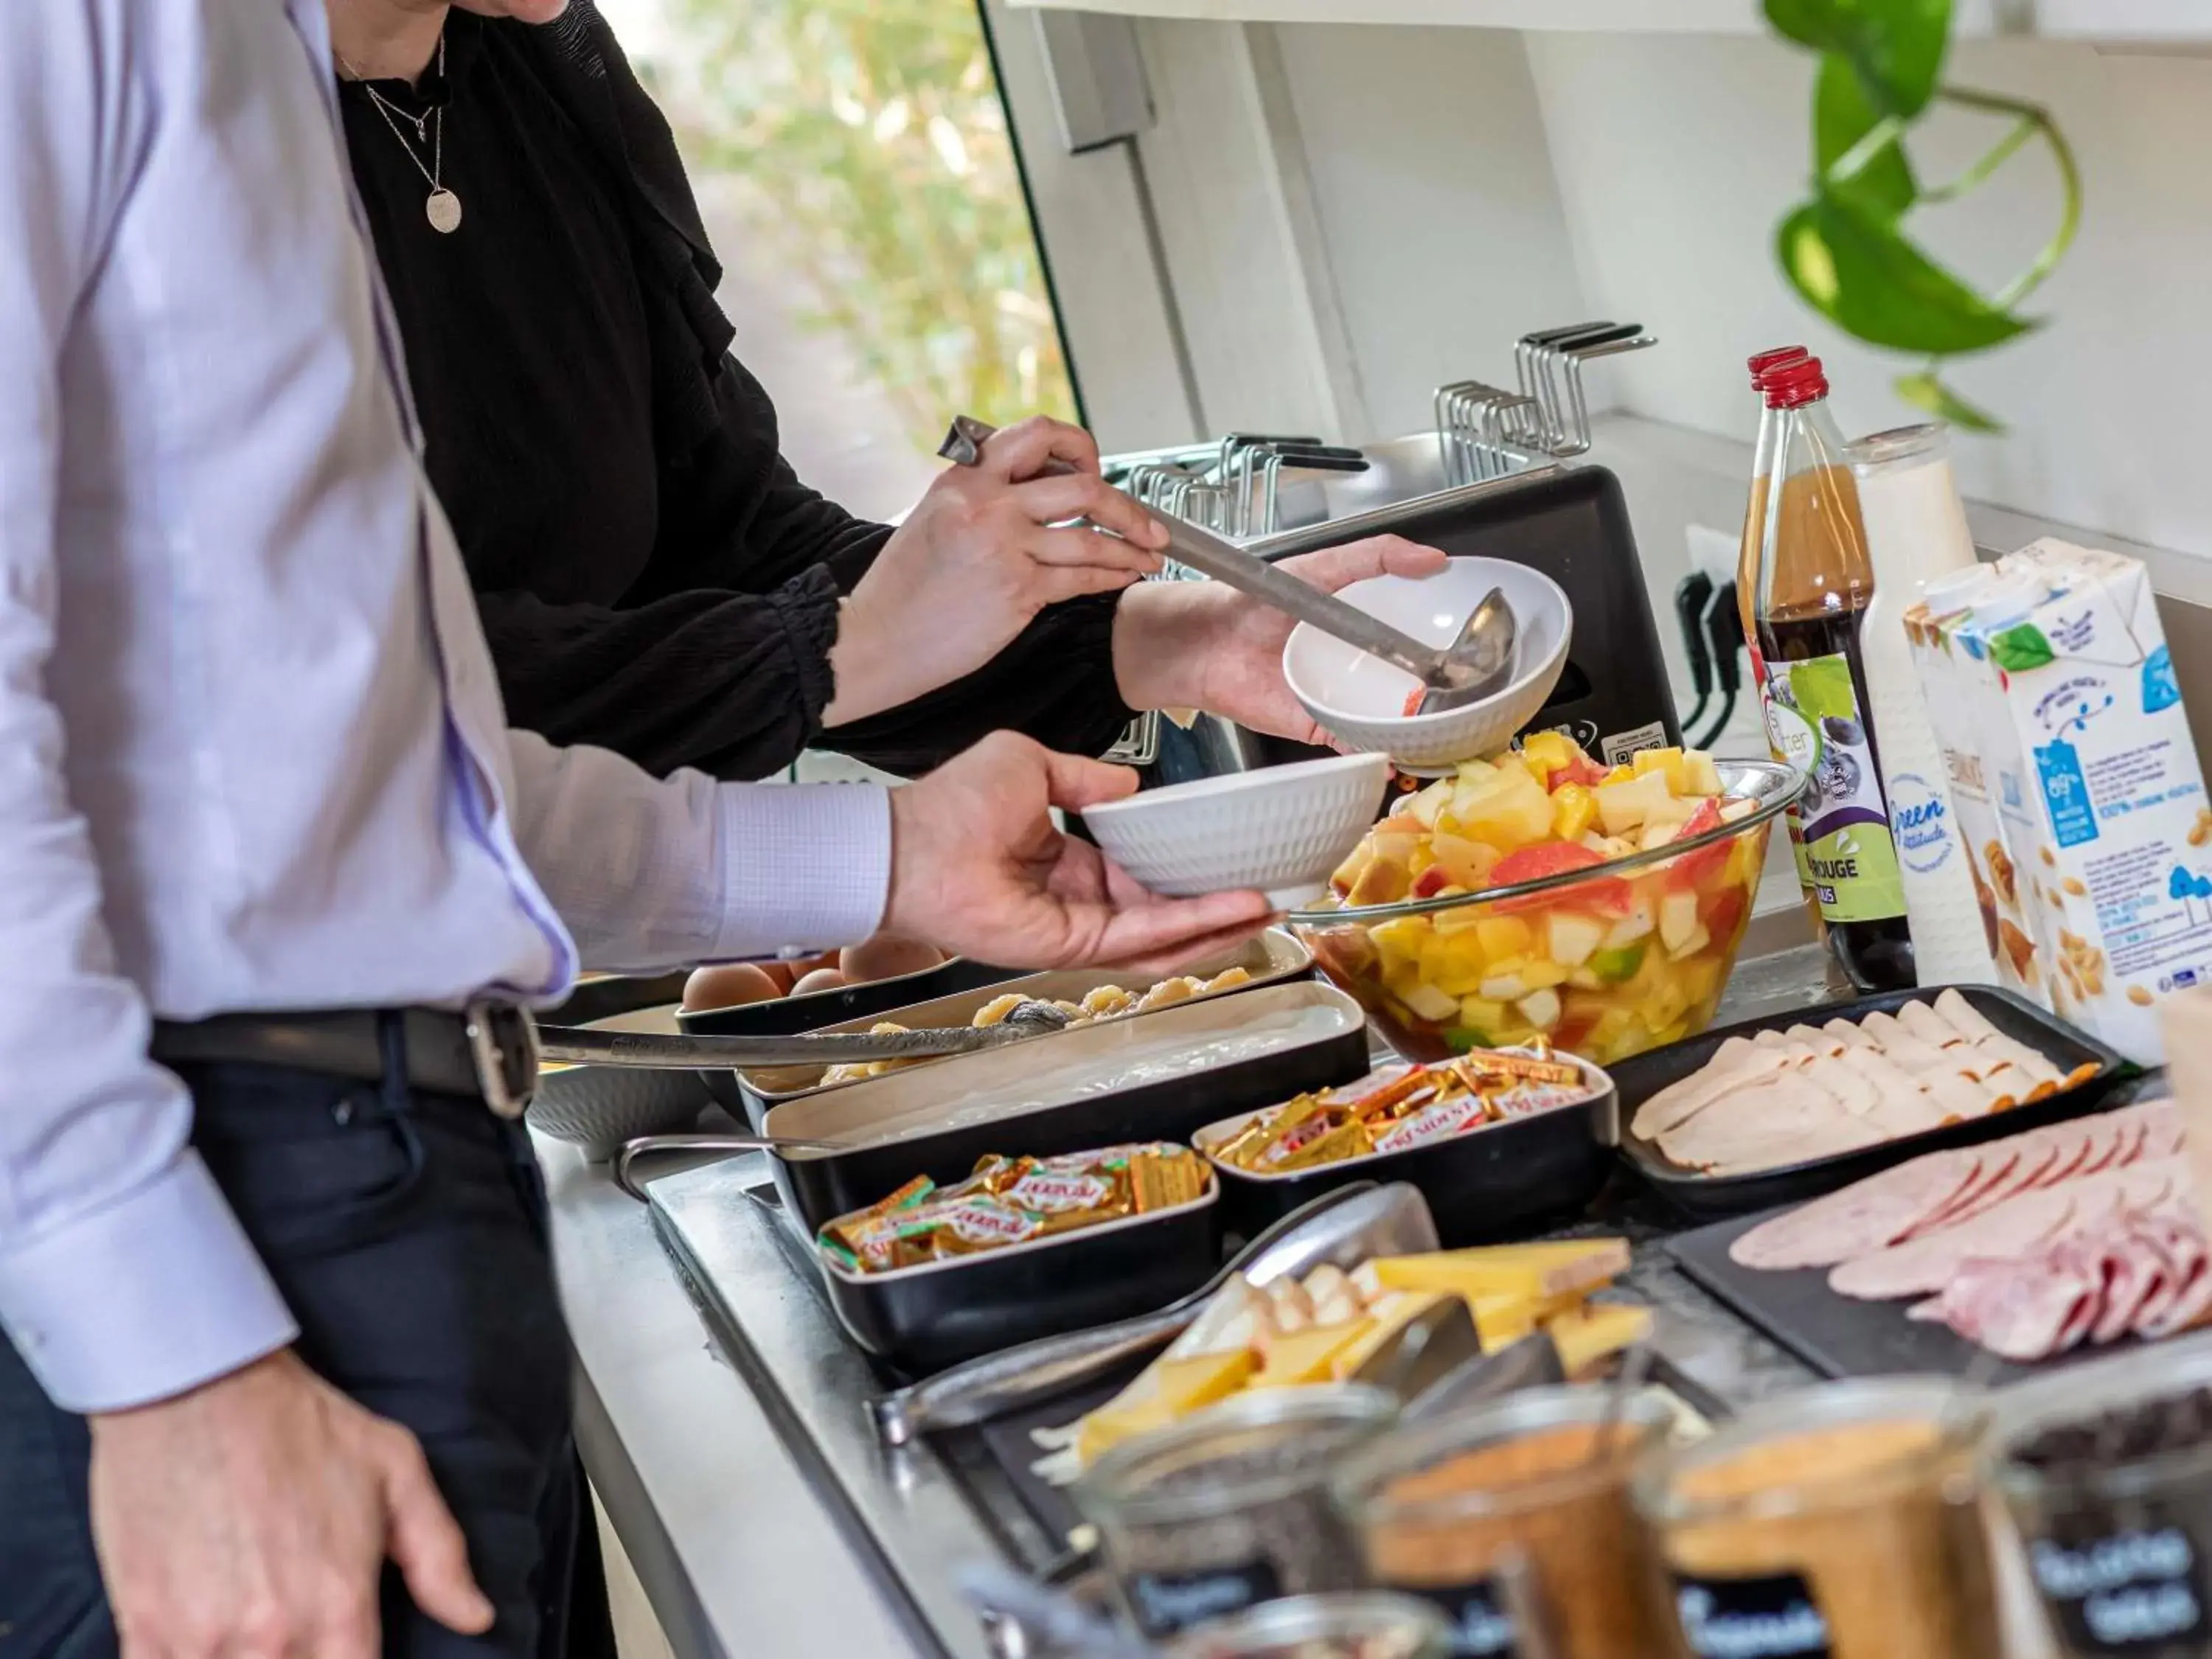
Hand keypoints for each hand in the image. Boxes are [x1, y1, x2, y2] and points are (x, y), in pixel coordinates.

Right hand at [89, 1350, 492, 1657]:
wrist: (196, 1388)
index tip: (346, 1650)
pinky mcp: (144, 1630)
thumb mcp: (397, 1472)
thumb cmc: (298, 1424)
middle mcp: (274, 1638)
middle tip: (302, 1633)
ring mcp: (202, 1641)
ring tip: (253, 1629)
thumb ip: (440, 1556)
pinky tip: (206, 1636)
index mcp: (341, 1608)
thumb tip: (476, 1616)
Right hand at [825, 418, 1168, 725]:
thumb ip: (984, 495)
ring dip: (1131, 548)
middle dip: (1128, 506)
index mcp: (964, 475)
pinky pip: (1082, 578)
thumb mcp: (935, 516)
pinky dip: (1112, 577)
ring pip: (1091, 537)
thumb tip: (1039, 490)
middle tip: (1148, 523)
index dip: (1079, 447)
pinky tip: (1123, 577)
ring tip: (1148, 556)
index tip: (1095, 469)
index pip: (1038, 434)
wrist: (873, 637)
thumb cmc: (902, 589)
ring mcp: (1004, 546)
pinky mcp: (1016, 590)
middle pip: (1082, 485)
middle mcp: (987, 503)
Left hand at [883, 731, 1274, 974]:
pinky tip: (1232, 907)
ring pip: (1162, 935)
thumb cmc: (950, 805)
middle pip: (1161, 913)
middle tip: (1267, 891)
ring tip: (1267, 905)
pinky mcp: (1073, 944)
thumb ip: (1084, 776)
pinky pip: (1143, 938)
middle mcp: (1075, 899)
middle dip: (1216, 906)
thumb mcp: (1029, 762)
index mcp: (1064, 859)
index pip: (1138, 875)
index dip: (1184, 872)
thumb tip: (1128, 784)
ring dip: (1217, 922)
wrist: (911, 845)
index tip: (1225, 858)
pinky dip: (1191, 924)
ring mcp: (1076, 926)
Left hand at [1111, 536, 1449, 743]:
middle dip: (1443, 695)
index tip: (1483, 650)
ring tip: (1452, 729)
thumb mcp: (1321, 566)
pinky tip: (1401, 752)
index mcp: (1363, 625)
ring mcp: (1339, 698)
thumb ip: (1376, 557)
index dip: (1449, 645)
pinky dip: (1377, 752)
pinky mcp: (1319, 727)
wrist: (1203, 641)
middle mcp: (1356, 663)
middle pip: (1412, 683)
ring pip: (1390, 718)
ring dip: (1418, 728)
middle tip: (1475, 697)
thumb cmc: (1253, 600)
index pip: (1418, 635)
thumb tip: (1432, 558)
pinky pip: (1356, 744)